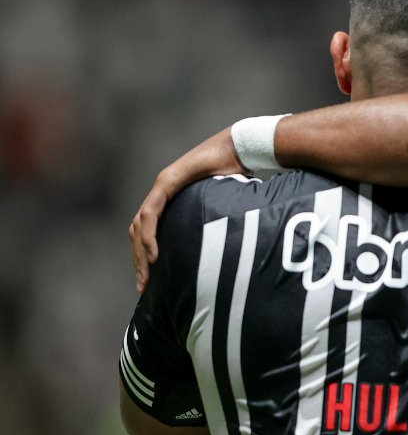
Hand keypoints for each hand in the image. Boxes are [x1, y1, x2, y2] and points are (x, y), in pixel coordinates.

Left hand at [130, 127, 245, 292]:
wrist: (240, 148)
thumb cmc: (237, 171)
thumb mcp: (222, 203)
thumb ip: (214, 218)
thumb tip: (223, 244)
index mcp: (171, 197)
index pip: (148, 229)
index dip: (145, 253)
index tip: (151, 277)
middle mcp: (161, 191)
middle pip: (139, 230)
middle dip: (139, 260)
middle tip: (144, 286)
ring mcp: (162, 185)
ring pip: (140, 224)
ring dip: (140, 252)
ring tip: (147, 275)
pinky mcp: (168, 182)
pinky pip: (152, 213)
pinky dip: (150, 235)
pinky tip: (153, 254)